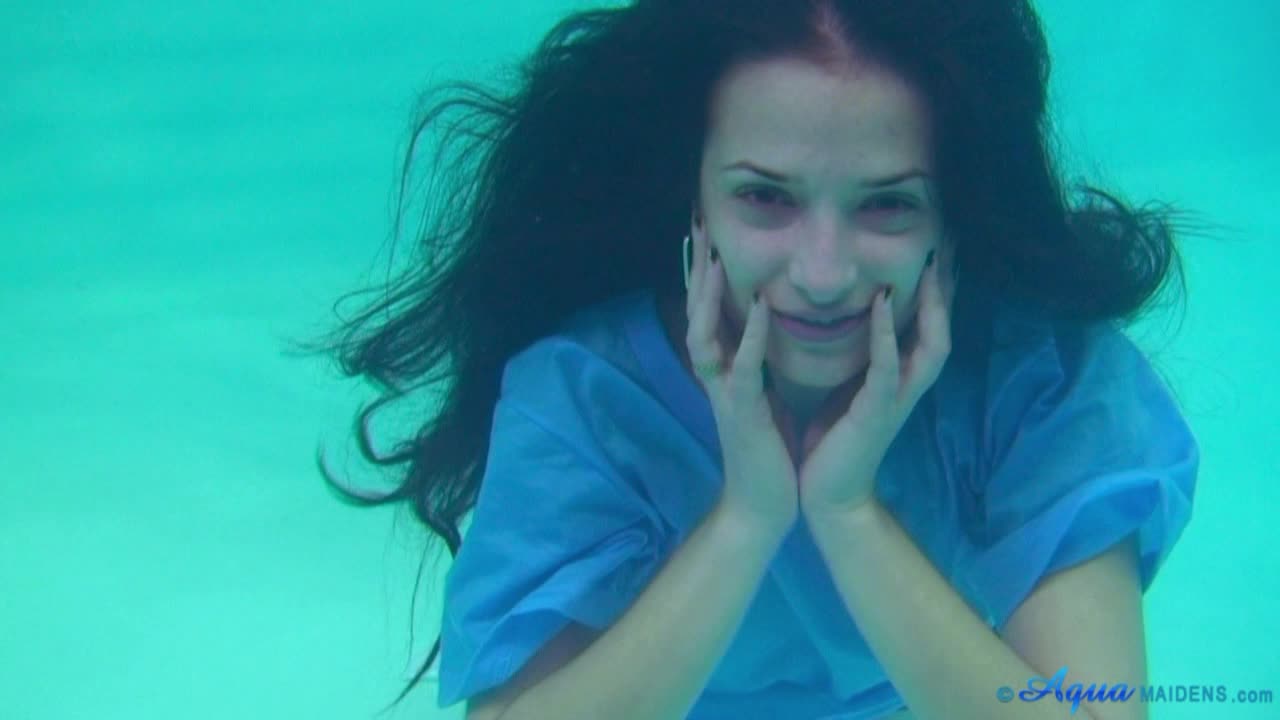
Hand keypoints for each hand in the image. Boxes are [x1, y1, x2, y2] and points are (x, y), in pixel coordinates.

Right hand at [686, 233, 797, 537]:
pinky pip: (740, 369)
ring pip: (704, 335)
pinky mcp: (742, 413)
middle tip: (697, 225)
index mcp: (724, 372)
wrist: (764, 505)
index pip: (708, 313)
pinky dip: (746, 337)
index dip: (705, 274)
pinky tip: (755, 308)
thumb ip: (754, 364)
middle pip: (695, 313)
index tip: (707, 234)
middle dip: (696, 270)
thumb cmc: (767, 452)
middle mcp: (716, 377)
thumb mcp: (760, 397)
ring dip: (708, 295)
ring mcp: (724, 394)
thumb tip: (760, 332)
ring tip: (714, 256)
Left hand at [798, 240, 958, 522]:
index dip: (935, 288)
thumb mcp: (847, 389)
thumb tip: (852, 321)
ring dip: (931, 303)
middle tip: (947, 242)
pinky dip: (886, 332)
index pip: (928, 325)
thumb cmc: (833, 442)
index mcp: (899, 378)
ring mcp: (897, 399)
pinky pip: (887, 366)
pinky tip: (882, 301)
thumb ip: (858, 358)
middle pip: (943, 327)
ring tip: (929, 262)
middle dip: (946, 286)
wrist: (827, 496)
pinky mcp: (877, 412)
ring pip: (930, 344)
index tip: (935, 245)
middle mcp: (908, 385)